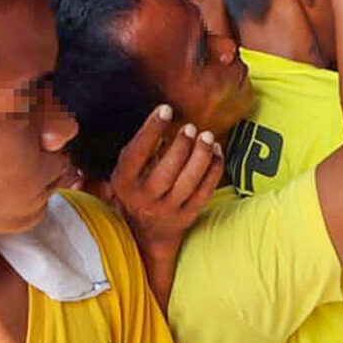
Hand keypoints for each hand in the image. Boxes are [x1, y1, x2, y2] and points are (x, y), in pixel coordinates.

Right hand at [110, 105, 223, 258]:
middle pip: (166, 171)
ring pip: (189, 182)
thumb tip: (164, 114)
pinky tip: (217, 151)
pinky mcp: (188, 216)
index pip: (136, 154)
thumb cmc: (138, 187)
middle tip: (191, 128)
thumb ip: (142, 147)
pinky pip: (205, 191)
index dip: (150, 130)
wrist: (145, 233)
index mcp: (125, 183)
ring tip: (207, 137)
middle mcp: (144, 200)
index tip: (165, 109)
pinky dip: (214, 169)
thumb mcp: (129, 170)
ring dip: (201, 156)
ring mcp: (167, 210)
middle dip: (181, 146)